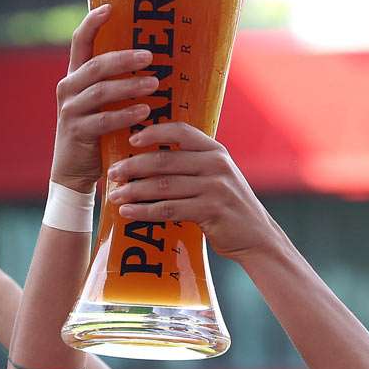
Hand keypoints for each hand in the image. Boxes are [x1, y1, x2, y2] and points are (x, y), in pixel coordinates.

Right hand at [51, 4, 155, 192]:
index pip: (80, 42)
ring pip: (101, 91)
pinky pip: (104, 120)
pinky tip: (145, 112)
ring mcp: (71, 110)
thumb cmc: (97, 134)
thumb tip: (155, 66)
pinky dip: (125, 115)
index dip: (93, 23)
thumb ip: (117, 86)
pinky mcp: (77, 132)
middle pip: (96, 65)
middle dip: (124, 59)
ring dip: (130, 86)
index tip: (110, 8)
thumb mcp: (103, 105)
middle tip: (150, 56)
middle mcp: (69, 88)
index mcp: (75, 77)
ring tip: (155, 83)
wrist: (72, 171)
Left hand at [108, 122, 286, 263]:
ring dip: (134, 191)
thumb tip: (148, 160)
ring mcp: (215, 188)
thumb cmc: (230, 206)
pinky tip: (128, 213)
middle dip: (133, 166)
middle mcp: (216, 166)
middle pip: (165, 160)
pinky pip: (169, 209)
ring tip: (115, 196)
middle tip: (112, 173)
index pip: (181, 132)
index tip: (131, 140)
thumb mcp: (218, 177)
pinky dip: (145, 211)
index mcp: (216, 151)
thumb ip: (194, 164)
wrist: (257, 237)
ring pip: (163, 186)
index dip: (153, 132)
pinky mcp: (211, 211)